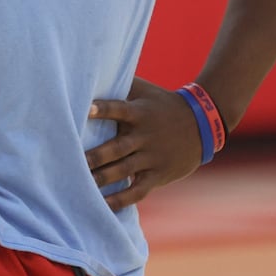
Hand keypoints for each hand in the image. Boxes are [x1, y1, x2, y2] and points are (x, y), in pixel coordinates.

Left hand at [86, 78, 205, 210]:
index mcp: (140, 113)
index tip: (87, 110)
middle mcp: (145, 136)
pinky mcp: (158, 175)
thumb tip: (94, 70)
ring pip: (124, 170)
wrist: (202, 124)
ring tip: (80, 185)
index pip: (119, 110)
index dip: (103, 109)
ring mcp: (152, 157)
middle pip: (117, 147)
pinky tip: (103, 205)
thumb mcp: (146, 91)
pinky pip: (137, 190)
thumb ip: (122, 83)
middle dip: (95, 156)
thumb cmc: (163, 104)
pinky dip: (121, 200)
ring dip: (102, 179)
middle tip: (72, 162)